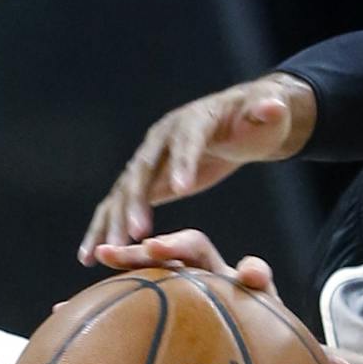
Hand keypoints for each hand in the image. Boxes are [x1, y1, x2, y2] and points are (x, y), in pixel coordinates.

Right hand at [80, 74, 315, 263]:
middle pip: (145, 169)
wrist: (238, 121)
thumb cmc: (258, 119)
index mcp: (193, 121)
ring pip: (125, 191)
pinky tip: (89, 256)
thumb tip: (273, 107)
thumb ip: (269, 111)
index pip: (186, 142)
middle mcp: (162, 138)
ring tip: (107, 251)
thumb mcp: (269, 113)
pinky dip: (104, 227)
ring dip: (115, 220)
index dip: (183, 163)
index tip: (181, 190)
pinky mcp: (147, 181)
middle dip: (138, 201)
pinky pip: (120, 205)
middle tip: (137, 233)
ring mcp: (150, 159)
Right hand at [82, 230, 356, 363]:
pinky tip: (59, 313)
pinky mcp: (153, 305)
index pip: (253, 272)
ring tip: (100, 256)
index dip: (250, 271)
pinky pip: (120, 300)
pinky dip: (95, 304)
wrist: (254, 355)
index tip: (248, 274)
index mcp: (252, 293)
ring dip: (131, 258)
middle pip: (198, 251)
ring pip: (156, 267)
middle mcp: (216, 282)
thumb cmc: (276, 357)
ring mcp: (182, 290)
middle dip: (179, 246)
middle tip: (158, 248)